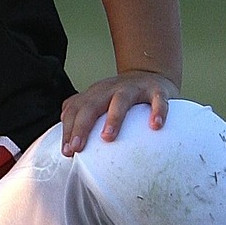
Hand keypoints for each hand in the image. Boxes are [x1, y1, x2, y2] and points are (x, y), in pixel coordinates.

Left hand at [60, 70, 179, 155]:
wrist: (151, 74)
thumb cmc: (121, 98)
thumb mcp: (100, 103)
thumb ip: (83, 117)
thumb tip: (68, 145)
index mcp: (95, 94)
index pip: (76, 109)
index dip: (68, 129)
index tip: (67, 151)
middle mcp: (111, 89)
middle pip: (92, 105)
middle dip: (82, 126)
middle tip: (77, 147)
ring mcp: (134, 88)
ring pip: (120, 100)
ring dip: (113, 118)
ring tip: (107, 137)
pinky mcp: (157, 90)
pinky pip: (158, 99)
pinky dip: (157, 111)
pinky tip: (155, 125)